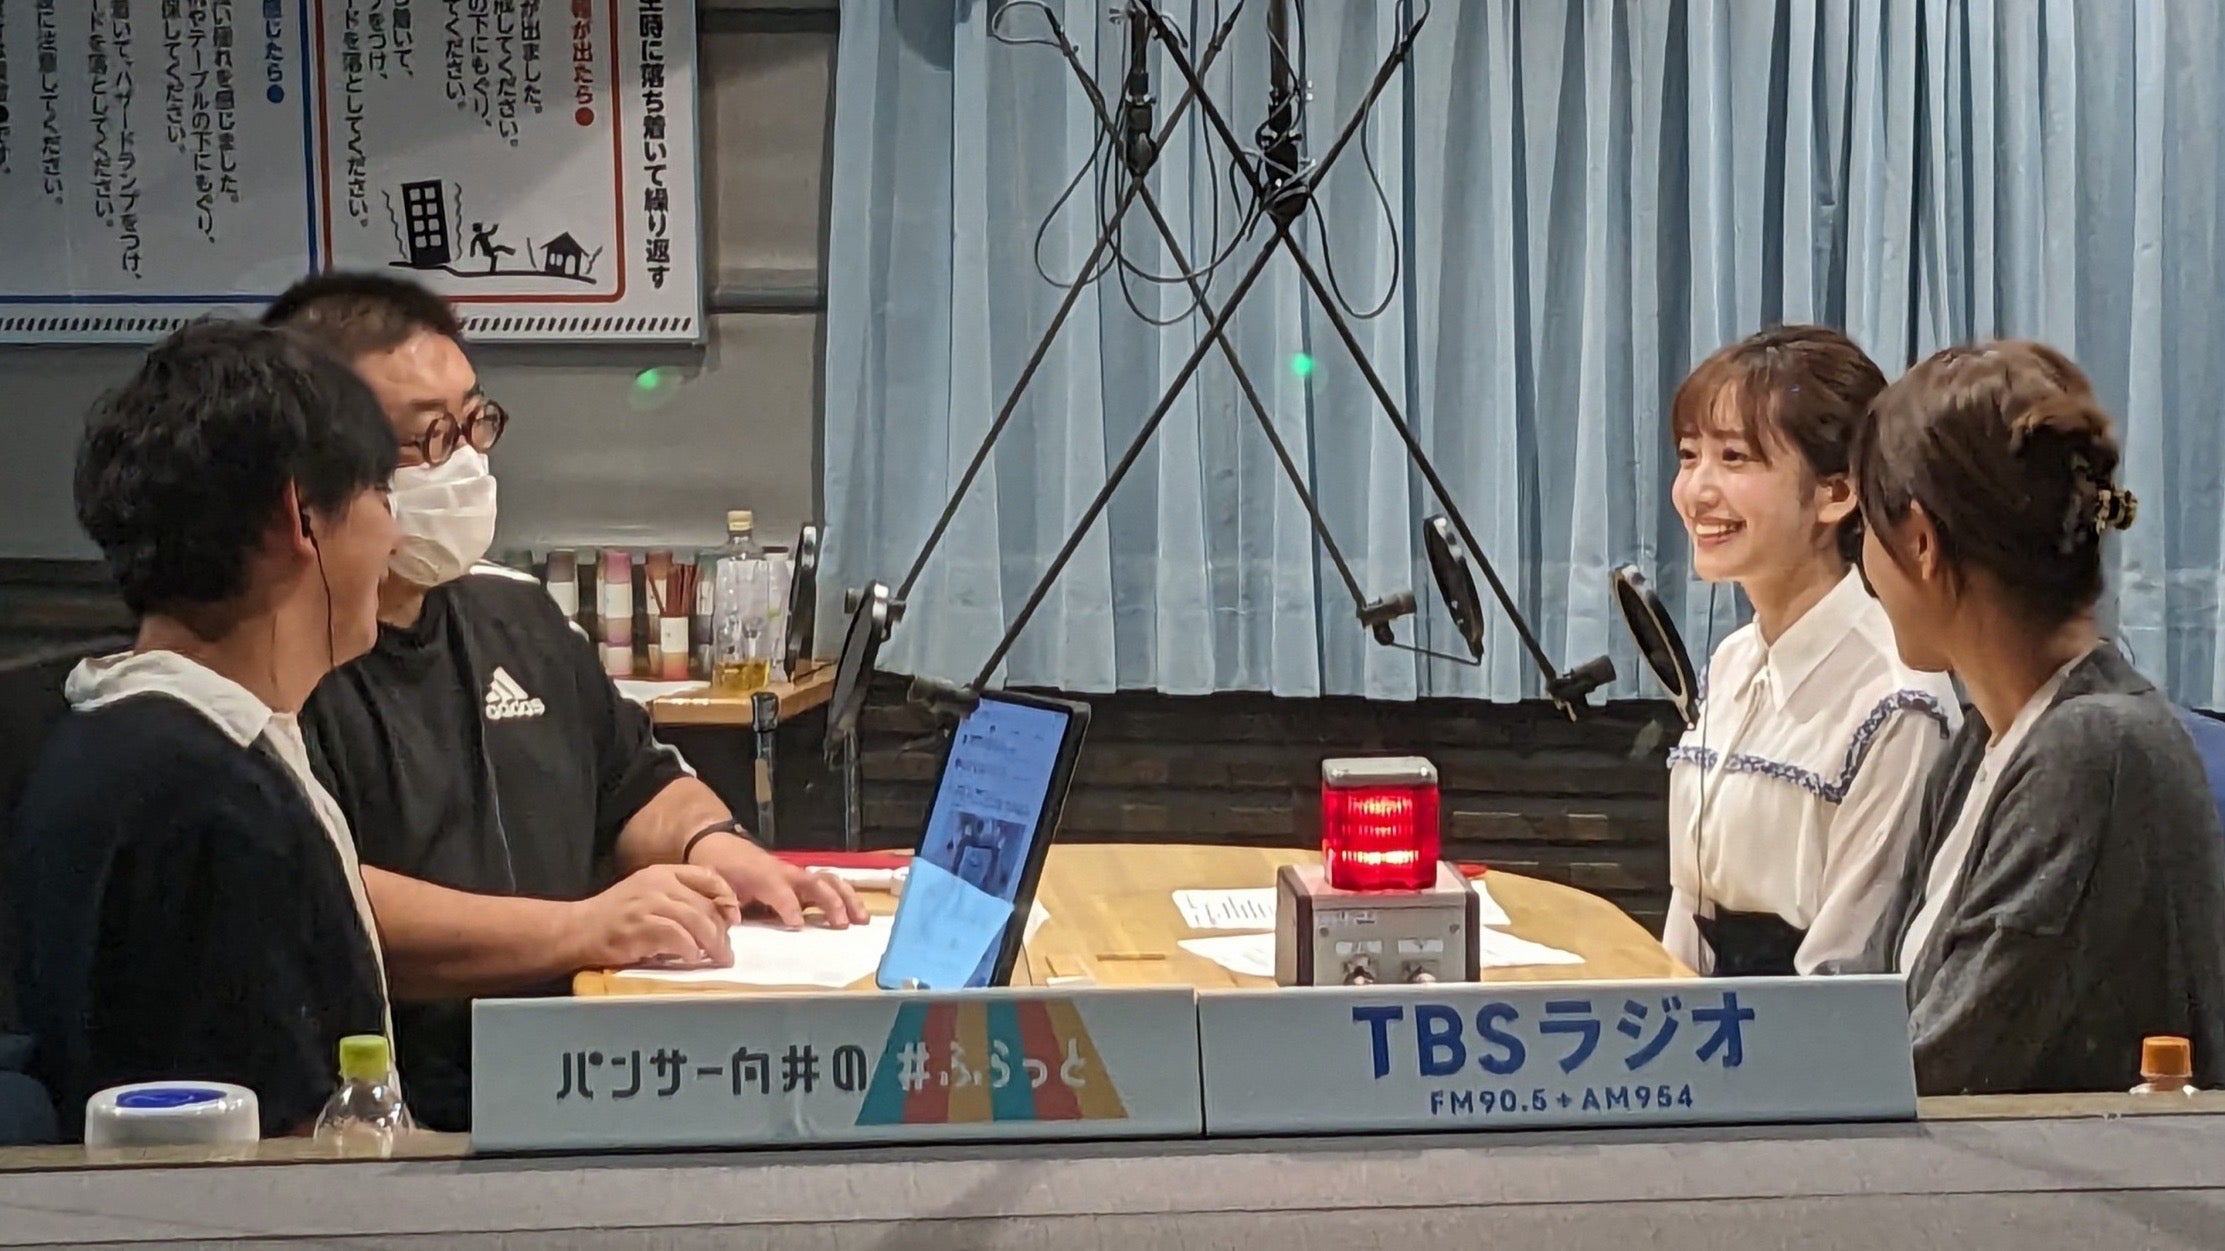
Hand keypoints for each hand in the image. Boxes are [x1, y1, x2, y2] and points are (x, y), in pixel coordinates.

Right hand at [573, 864, 740, 968]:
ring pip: (696, 920)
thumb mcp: (648, 895)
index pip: (706, 875)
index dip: (726, 896)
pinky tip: (693, 958)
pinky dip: (690, 949)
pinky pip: (677, 936)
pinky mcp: (640, 926)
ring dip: (712, 943)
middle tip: (727, 950)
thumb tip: (717, 918)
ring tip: (719, 958)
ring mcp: (648, 903)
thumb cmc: (616, 917)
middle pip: (705, 903)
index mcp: (663, 872)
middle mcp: (658, 883)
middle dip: (722, 929)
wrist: (577, 929)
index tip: (735, 918)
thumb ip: (678, 899)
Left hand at [690, 833, 869, 929]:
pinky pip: (827, 883)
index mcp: (761, 874)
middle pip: (814, 882)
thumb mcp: (712, 882)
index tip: (797, 925)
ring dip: (847, 899)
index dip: (789, 906)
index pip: (780, 890)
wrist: (716, 841)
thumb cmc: (716, 865)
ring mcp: (795, 873)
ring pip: (828, 880)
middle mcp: (784, 871)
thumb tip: (734, 920)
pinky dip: (845, 895)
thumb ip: (723, 901)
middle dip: (831, 902)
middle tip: (842, 924)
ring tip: (862, 919)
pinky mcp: (800, 878)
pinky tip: (857, 912)